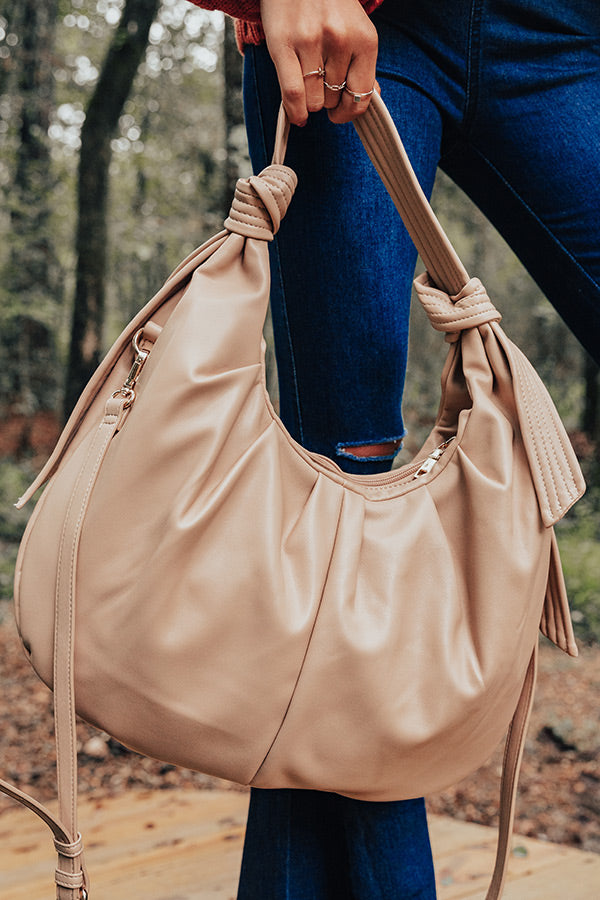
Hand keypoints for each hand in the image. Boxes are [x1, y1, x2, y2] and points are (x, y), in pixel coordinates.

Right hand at [260, 0, 378, 125]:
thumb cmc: (327, 4)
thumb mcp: (355, 29)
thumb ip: (364, 65)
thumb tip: (373, 98)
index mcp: (365, 39)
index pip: (361, 97)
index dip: (349, 113)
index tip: (340, 113)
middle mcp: (341, 40)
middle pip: (334, 100)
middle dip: (327, 99)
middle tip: (319, 84)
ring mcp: (311, 41)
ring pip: (314, 101)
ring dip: (310, 101)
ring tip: (307, 84)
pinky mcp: (284, 44)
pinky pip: (293, 94)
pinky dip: (295, 112)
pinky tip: (297, 114)